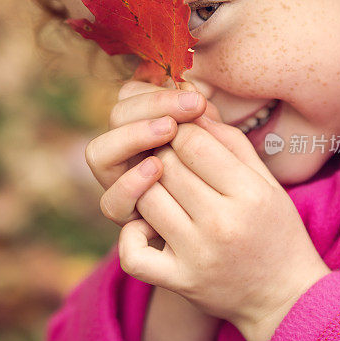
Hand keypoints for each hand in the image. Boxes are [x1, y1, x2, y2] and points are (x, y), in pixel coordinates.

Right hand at [84, 78, 220, 228]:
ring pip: (98, 154)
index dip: (158, 91)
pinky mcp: (128, 224)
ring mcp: (124, 191)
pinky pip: (111, 204)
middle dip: (151, 105)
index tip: (198, 97)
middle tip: (191, 106)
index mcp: (146, 132)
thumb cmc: (232, 193)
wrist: (241, 249)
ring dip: (132, 135)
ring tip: (168, 130)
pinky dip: (128, 184)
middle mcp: (127, 158)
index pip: (132, 96)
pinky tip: (156, 169)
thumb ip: (208, 124)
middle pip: (116, 116)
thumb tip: (194, 93)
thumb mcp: (225, 152)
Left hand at [118, 112, 329, 333]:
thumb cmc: (275, 230)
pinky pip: (132, 252)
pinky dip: (132, 236)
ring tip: (165, 192)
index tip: (182, 136)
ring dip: (147, 190)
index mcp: (248, 193)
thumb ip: (229, 142)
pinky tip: (149, 227)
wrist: (285, 298)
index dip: (180, 130)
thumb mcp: (265, 182)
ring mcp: (197, 255)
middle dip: (162, 156)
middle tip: (172, 162)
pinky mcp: (179, 282)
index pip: (192, 141)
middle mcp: (222, 223)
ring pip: (145, 199)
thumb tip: (191, 107)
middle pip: (165, 165)